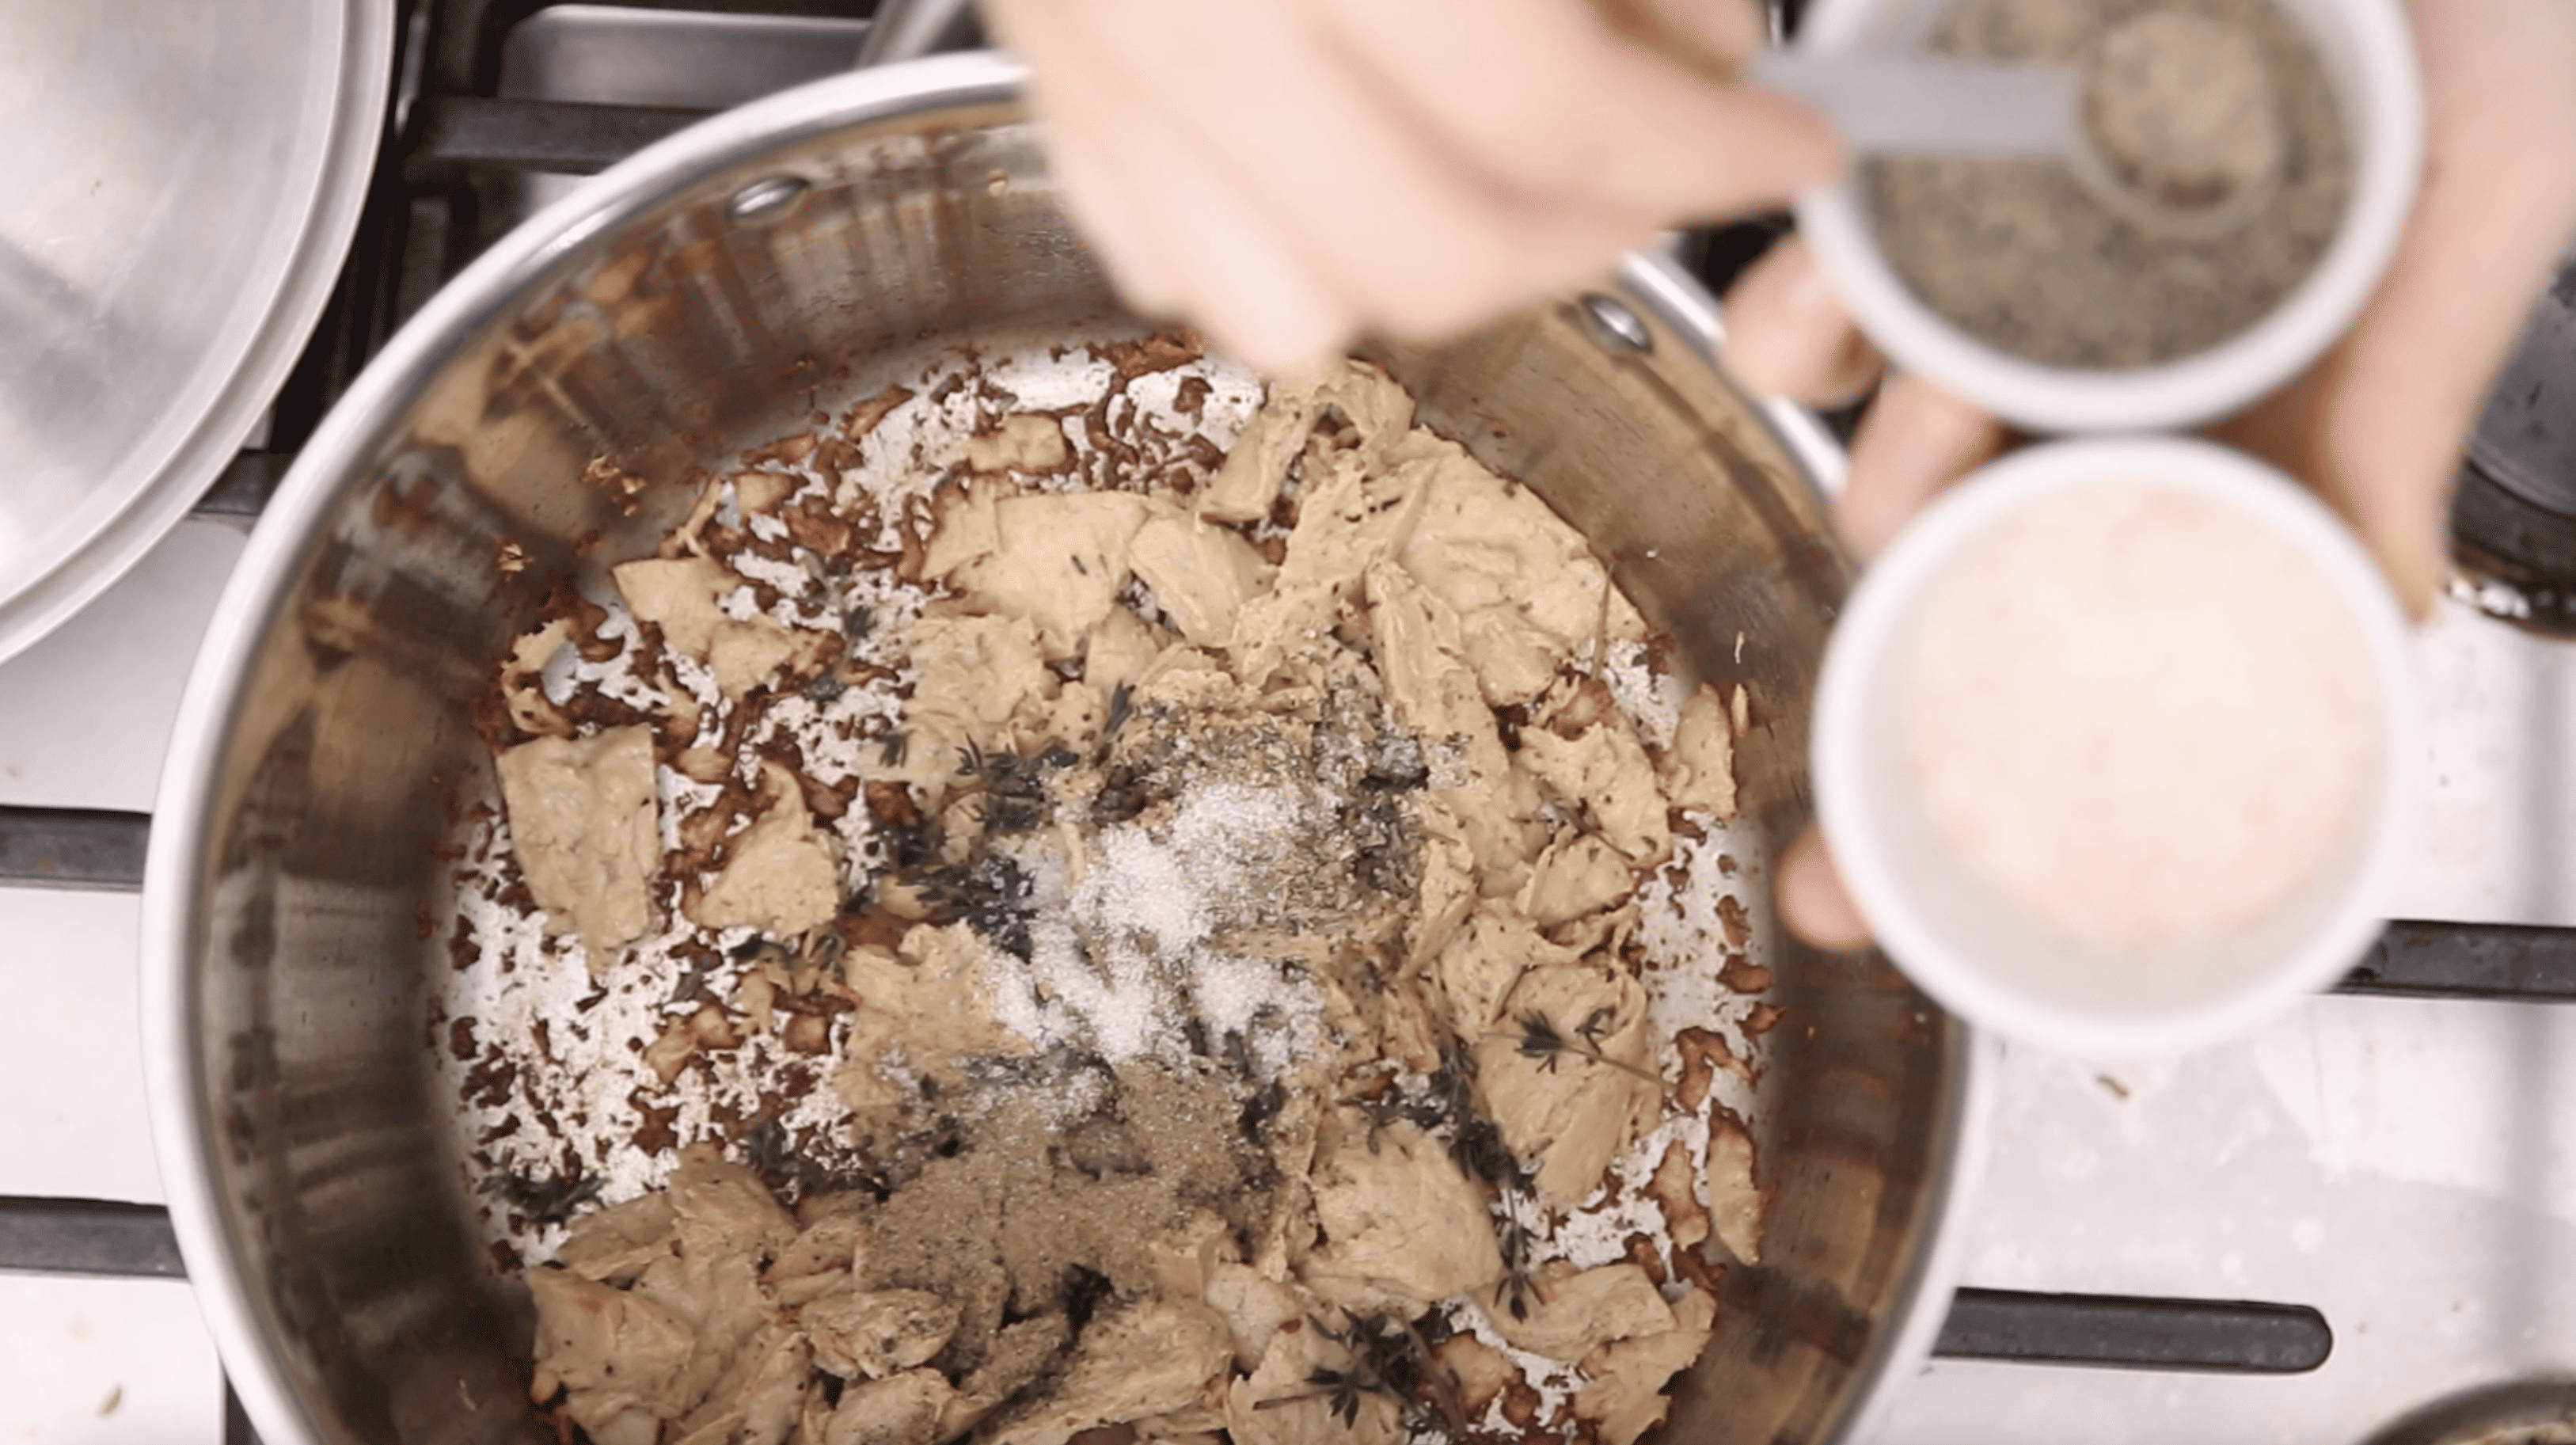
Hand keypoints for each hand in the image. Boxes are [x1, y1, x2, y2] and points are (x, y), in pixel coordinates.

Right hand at [980, 0, 1843, 371]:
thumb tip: (1701, 42)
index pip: (1552, 113)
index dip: (1707, 153)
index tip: (1788, 145)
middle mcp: (1194, 4)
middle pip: (1427, 248)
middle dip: (1596, 234)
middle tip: (1671, 168)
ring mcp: (1100, 51)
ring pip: (1288, 297)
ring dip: (1441, 266)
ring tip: (1525, 179)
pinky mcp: (1049, 65)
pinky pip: (1163, 247)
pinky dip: (1283, 247)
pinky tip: (1360, 163)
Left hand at [1722, 0, 2575, 950]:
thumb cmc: (2478, 13)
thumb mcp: (2490, 194)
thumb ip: (2416, 399)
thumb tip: (2382, 606)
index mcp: (2225, 424)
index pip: (2097, 632)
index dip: (1968, 776)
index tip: (1862, 896)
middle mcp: (2097, 369)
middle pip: (1952, 560)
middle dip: (1891, 629)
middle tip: (1921, 576)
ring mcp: (2003, 276)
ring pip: (1876, 427)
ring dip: (1871, 448)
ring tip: (1923, 419)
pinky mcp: (1934, 167)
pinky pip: (1830, 268)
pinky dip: (1810, 299)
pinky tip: (1824, 290)